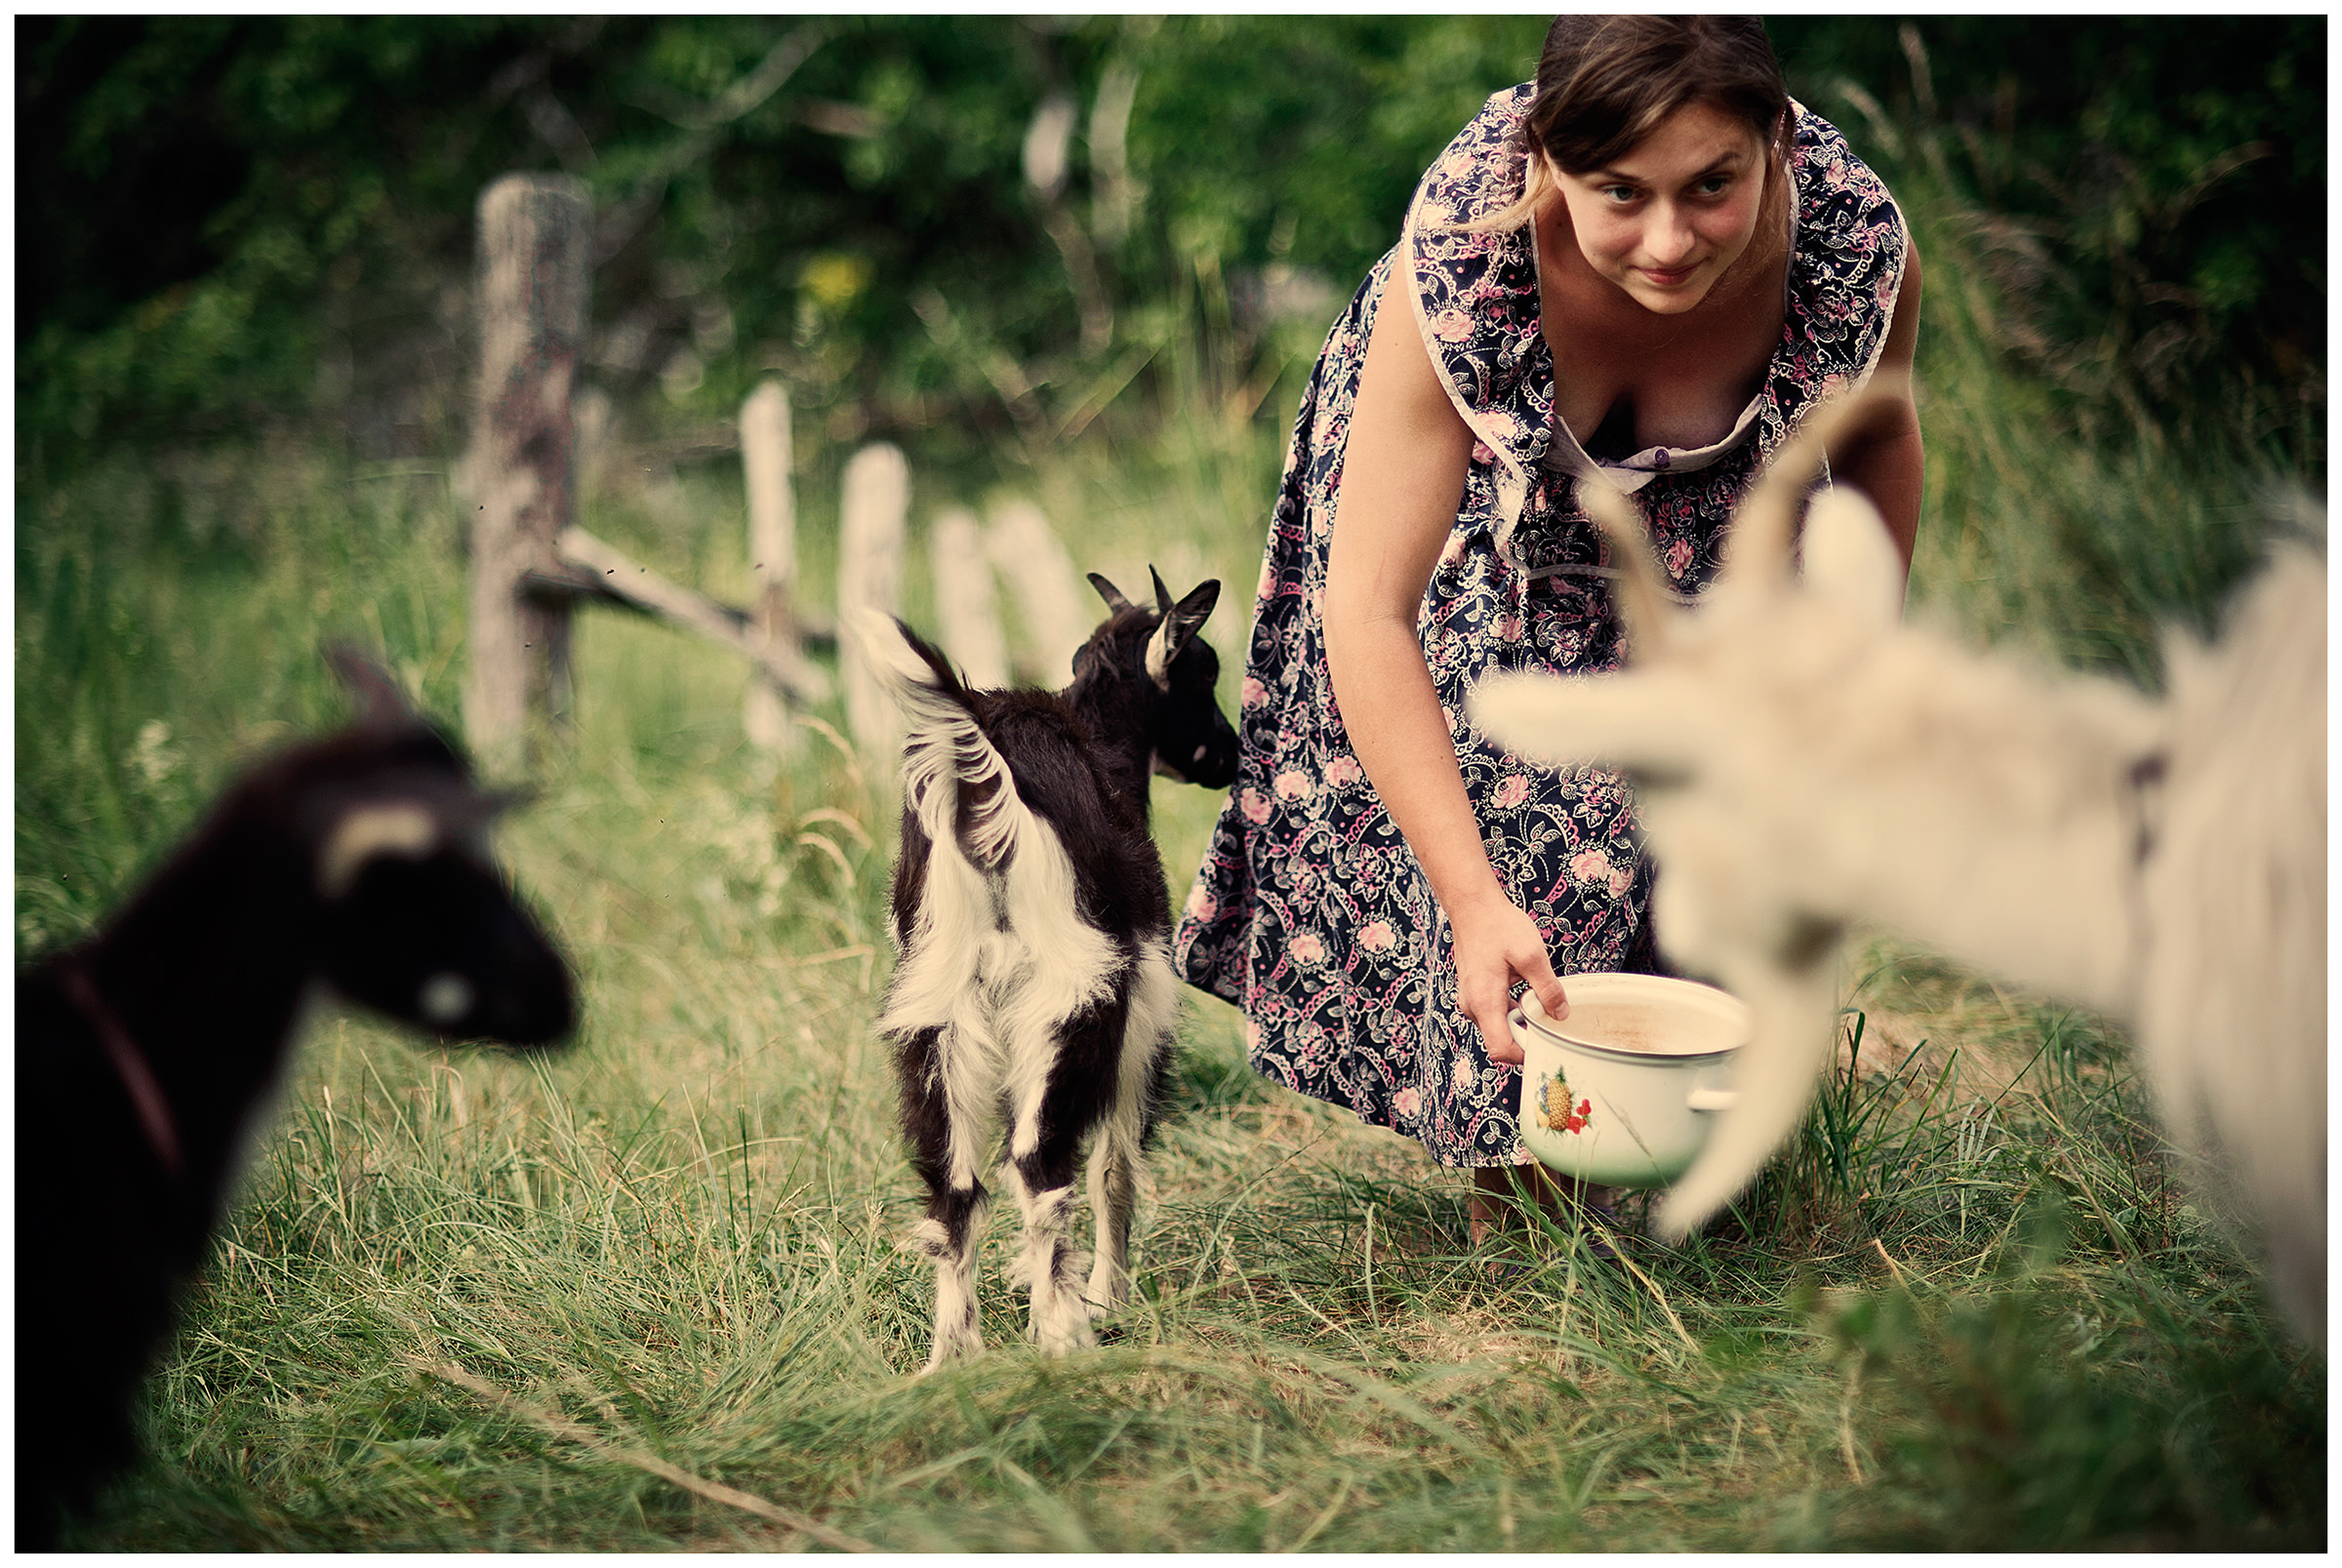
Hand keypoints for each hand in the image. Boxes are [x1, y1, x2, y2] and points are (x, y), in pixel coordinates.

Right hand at [1448, 887, 1567, 1064]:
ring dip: (1519, 1019)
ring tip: (1536, 996)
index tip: (1545, 1044)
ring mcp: (1471, 999)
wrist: (1472, 905)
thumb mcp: (1532, 955)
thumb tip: (1560, 1014)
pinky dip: (1511, 1007)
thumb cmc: (1497, 925)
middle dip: (1526, 1035)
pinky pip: (1494, 1011)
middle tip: (1548, 1018)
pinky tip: (1523, 986)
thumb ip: (1547, 988)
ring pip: (1498, 1025)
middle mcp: (1473, 1006)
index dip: (1524, 1055)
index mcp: (1485, 1002)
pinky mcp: (1474, 992)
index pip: (1500, 1050)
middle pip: (1501, 1040)